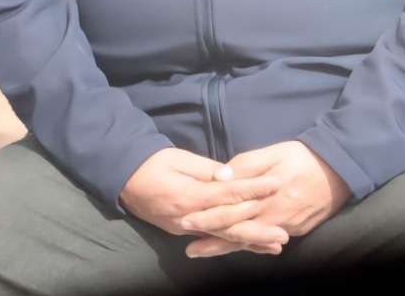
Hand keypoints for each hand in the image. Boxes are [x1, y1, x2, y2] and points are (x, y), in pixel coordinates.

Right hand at [119, 147, 288, 254]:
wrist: (120, 176)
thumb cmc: (149, 162)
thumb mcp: (177, 157)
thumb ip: (206, 169)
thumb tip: (231, 176)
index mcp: (188, 195)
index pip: (227, 194)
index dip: (252, 190)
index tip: (275, 185)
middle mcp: (188, 217)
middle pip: (229, 224)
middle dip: (257, 228)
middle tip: (284, 232)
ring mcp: (183, 228)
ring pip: (222, 236)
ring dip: (250, 242)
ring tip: (275, 246)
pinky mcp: (181, 231)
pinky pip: (211, 238)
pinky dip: (232, 242)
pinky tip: (249, 246)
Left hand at [180, 142, 349, 257]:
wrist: (339, 170)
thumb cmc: (301, 158)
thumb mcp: (271, 153)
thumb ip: (245, 166)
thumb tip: (219, 177)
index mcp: (266, 196)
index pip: (230, 212)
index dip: (207, 218)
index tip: (185, 221)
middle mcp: (275, 217)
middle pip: (238, 233)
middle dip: (213, 242)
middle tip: (189, 250)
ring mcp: (287, 227)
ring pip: (252, 240)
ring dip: (228, 247)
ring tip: (204, 252)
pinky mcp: (296, 230)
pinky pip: (267, 240)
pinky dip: (249, 245)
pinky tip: (234, 246)